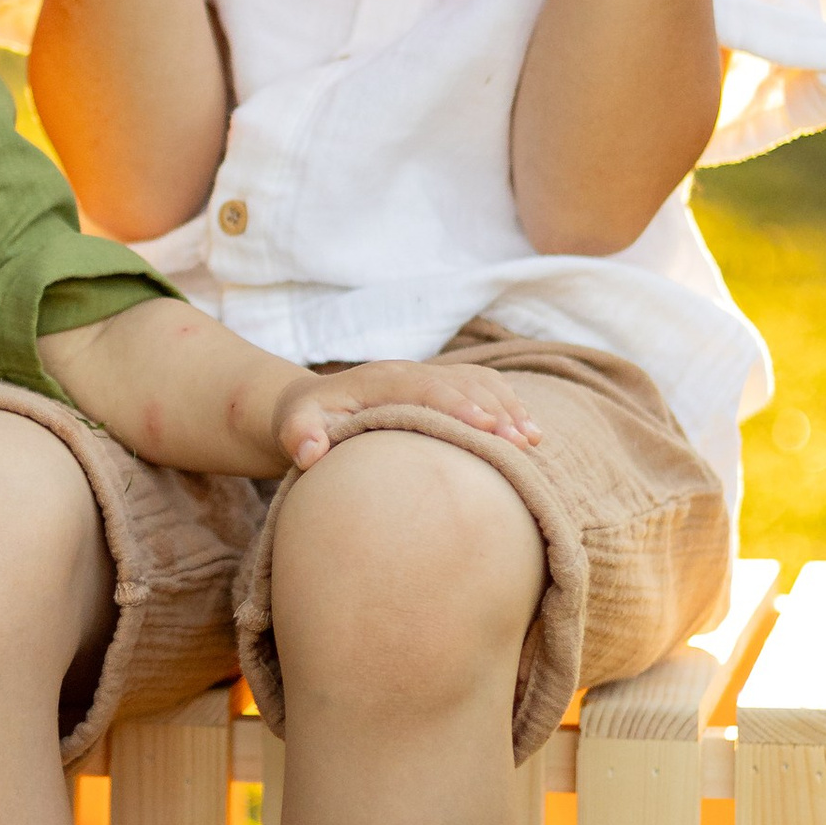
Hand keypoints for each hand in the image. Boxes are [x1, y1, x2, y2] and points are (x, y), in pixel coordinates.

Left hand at [265, 357, 544, 473]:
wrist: (312, 404)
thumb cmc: (306, 421)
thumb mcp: (292, 427)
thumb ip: (298, 436)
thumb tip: (309, 452)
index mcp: (381, 379)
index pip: (425, 387)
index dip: (457, 404)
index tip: (485, 427)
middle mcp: (411, 372)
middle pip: (462, 384)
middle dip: (494, 411)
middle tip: (521, 443)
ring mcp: (430, 377)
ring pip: (480, 384)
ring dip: (509, 409)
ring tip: (533, 441)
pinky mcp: (443, 389)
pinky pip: (485, 389)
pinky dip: (510, 406)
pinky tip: (531, 435)